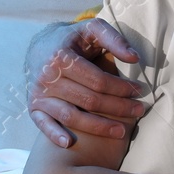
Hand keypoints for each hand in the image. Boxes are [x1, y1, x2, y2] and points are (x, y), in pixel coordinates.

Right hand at [27, 20, 146, 147]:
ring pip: (71, 116)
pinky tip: (69, 143)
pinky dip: (54, 134)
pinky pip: (43, 124)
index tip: (139, 91)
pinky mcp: (34, 107)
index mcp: (62, 57)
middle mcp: (48, 77)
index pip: (98, 80)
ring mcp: (40, 94)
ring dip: (98, 127)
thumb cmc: (74, 39)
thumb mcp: (92, 29)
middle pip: (89, 100)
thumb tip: (135, 58)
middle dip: (117, 108)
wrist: (41, 47)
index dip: (121, 88)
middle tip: (139, 111)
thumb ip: (114, 39)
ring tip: (122, 132)